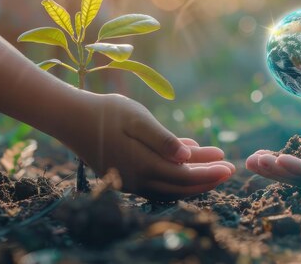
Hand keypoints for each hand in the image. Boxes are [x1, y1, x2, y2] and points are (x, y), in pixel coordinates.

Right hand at [63, 92, 234, 200]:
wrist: (71, 118)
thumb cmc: (107, 113)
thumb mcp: (138, 119)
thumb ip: (163, 140)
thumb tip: (187, 158)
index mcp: (143, 166)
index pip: (185, 177)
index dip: (209, 173)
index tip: (229, 166)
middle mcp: (137, 180)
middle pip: (180, 187)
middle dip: (207, 179)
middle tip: (229, 169)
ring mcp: (130, 181)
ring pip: (169, 186)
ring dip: (193, 177)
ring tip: (213, 165)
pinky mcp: (124, 175)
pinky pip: (156, 180)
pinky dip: (174, 172)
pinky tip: (185, 155)